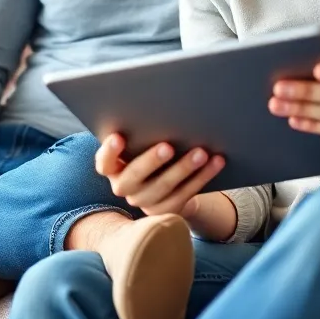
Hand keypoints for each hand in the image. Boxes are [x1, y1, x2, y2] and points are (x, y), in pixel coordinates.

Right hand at [94, 133, 225, 216]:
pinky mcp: (166, 211)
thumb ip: (140, 132)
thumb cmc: (150, 149)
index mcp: (113, 167)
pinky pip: (184, 195)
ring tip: (201, 152)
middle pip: (134, 177)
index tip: (118, 136)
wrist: (169, 181)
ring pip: (164, 187)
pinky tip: (215, 163)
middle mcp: (124, 187)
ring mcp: (144, 201)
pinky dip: (202, 177)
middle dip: (151, 160)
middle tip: (168, 146)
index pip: (104, 162)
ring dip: (184, 168)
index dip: (109, 152)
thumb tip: (157, 108)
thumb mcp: (141, 142)